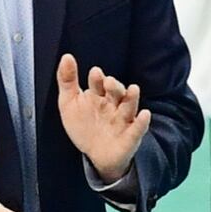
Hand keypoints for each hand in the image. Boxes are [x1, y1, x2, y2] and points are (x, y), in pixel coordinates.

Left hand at [56, 54, 150, 182]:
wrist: (96, 154)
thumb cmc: (83, 125)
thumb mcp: (69, 102)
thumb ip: (67, 80)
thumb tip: (66, 56)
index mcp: (98, 94)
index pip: (98, 83)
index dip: (97, 78)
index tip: (95, 73)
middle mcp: (113, 104)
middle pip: (116, 92)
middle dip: (114, 86)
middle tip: (109, 82)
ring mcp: (122, 120)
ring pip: (129, 106)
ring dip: (131, 98)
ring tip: (133, 89)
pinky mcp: (130, 136)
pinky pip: (138, 129)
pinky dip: (142, 122)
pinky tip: (144, 115)